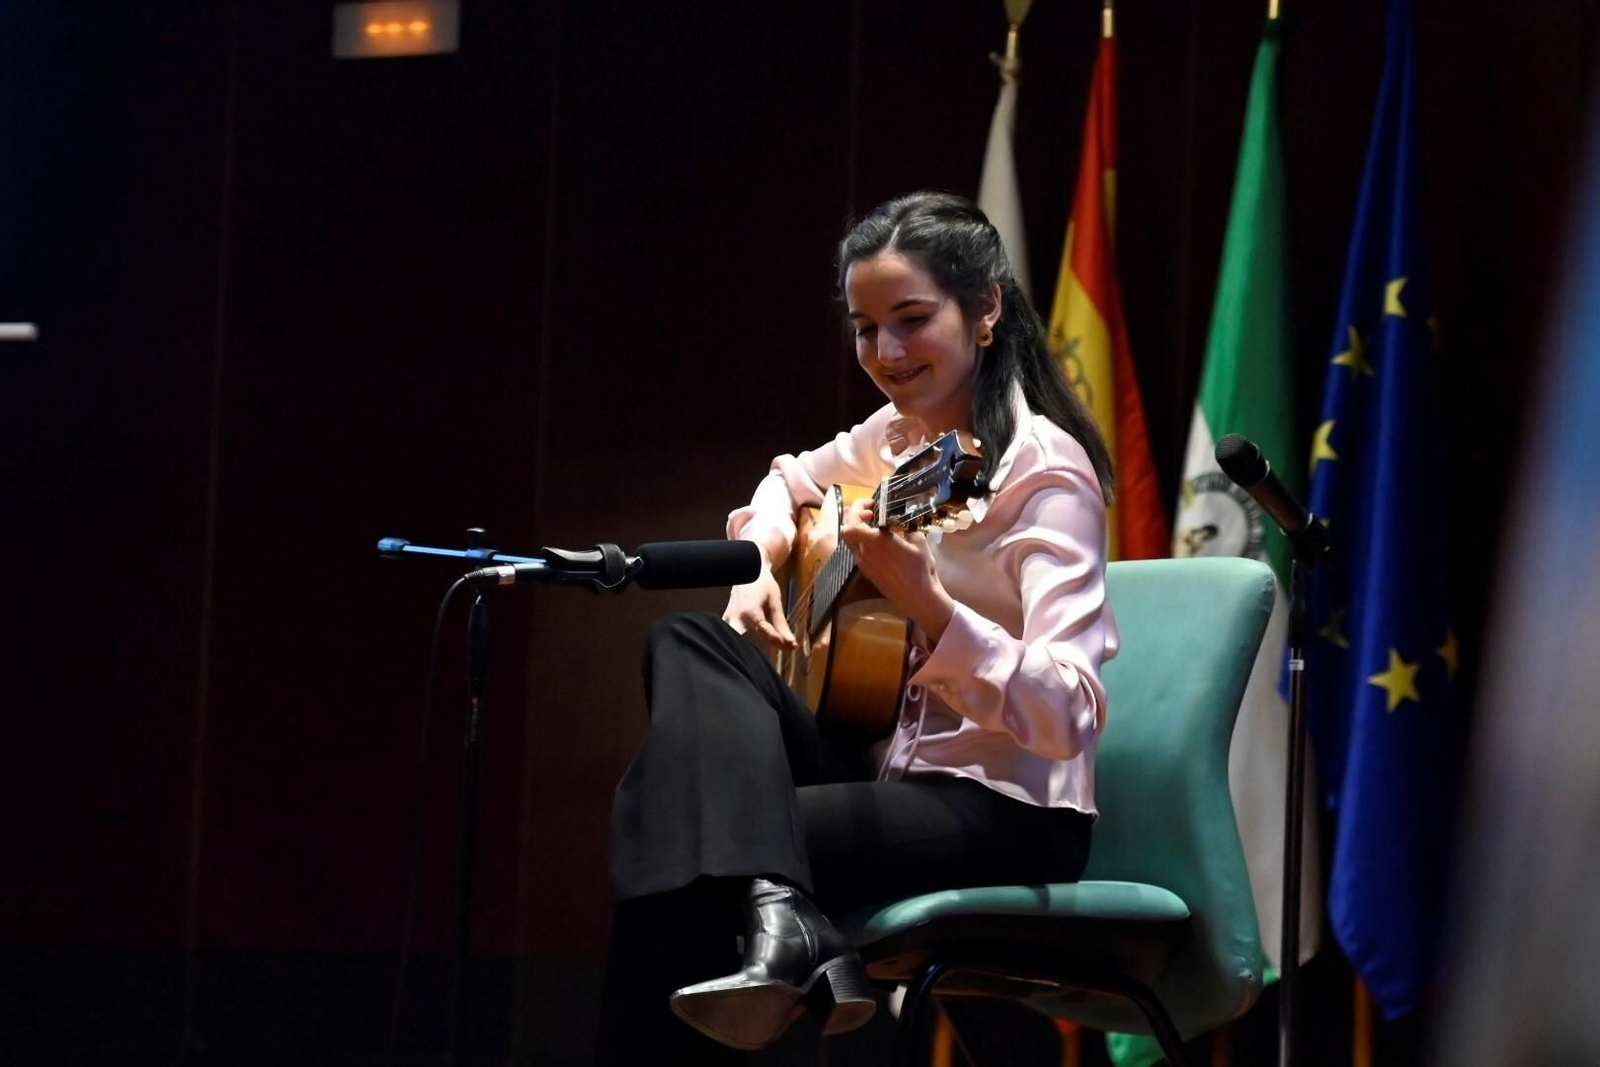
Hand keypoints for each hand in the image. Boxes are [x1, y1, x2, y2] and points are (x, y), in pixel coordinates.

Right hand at [722, 545, 797, 650]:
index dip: (779, 641)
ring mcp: (728, 619)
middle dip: (751, 652)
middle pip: (743, 642)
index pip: (766, 632)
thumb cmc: (763, 583)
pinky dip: (739, 642)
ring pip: (734, 640)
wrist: (748, 568)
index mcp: (751, 612)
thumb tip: (790, 643)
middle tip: (765, 659)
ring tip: (758, 656)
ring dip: (744, 648)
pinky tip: (747, 649)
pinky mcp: (725, 620)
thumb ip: (781, 624)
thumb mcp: (775, 601)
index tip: (791, 647)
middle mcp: (736, 618)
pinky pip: (731, 634)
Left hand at [839, 499, 955, 641]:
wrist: (918, 597)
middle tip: (872, 514)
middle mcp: (864, 553)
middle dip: (855, 519)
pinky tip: (882, 546)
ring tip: (877, 529)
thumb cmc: (920, 568)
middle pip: (847, 532)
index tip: (872, 506)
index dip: (856, 510)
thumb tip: (900, 524)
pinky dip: (865, 545)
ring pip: (852, 543)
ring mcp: (864, 565)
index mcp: (874, 542)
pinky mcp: (868, 574)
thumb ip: (905, 529)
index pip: (850, 523)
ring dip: (860, 532)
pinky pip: (860, 554)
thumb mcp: (918, 541)